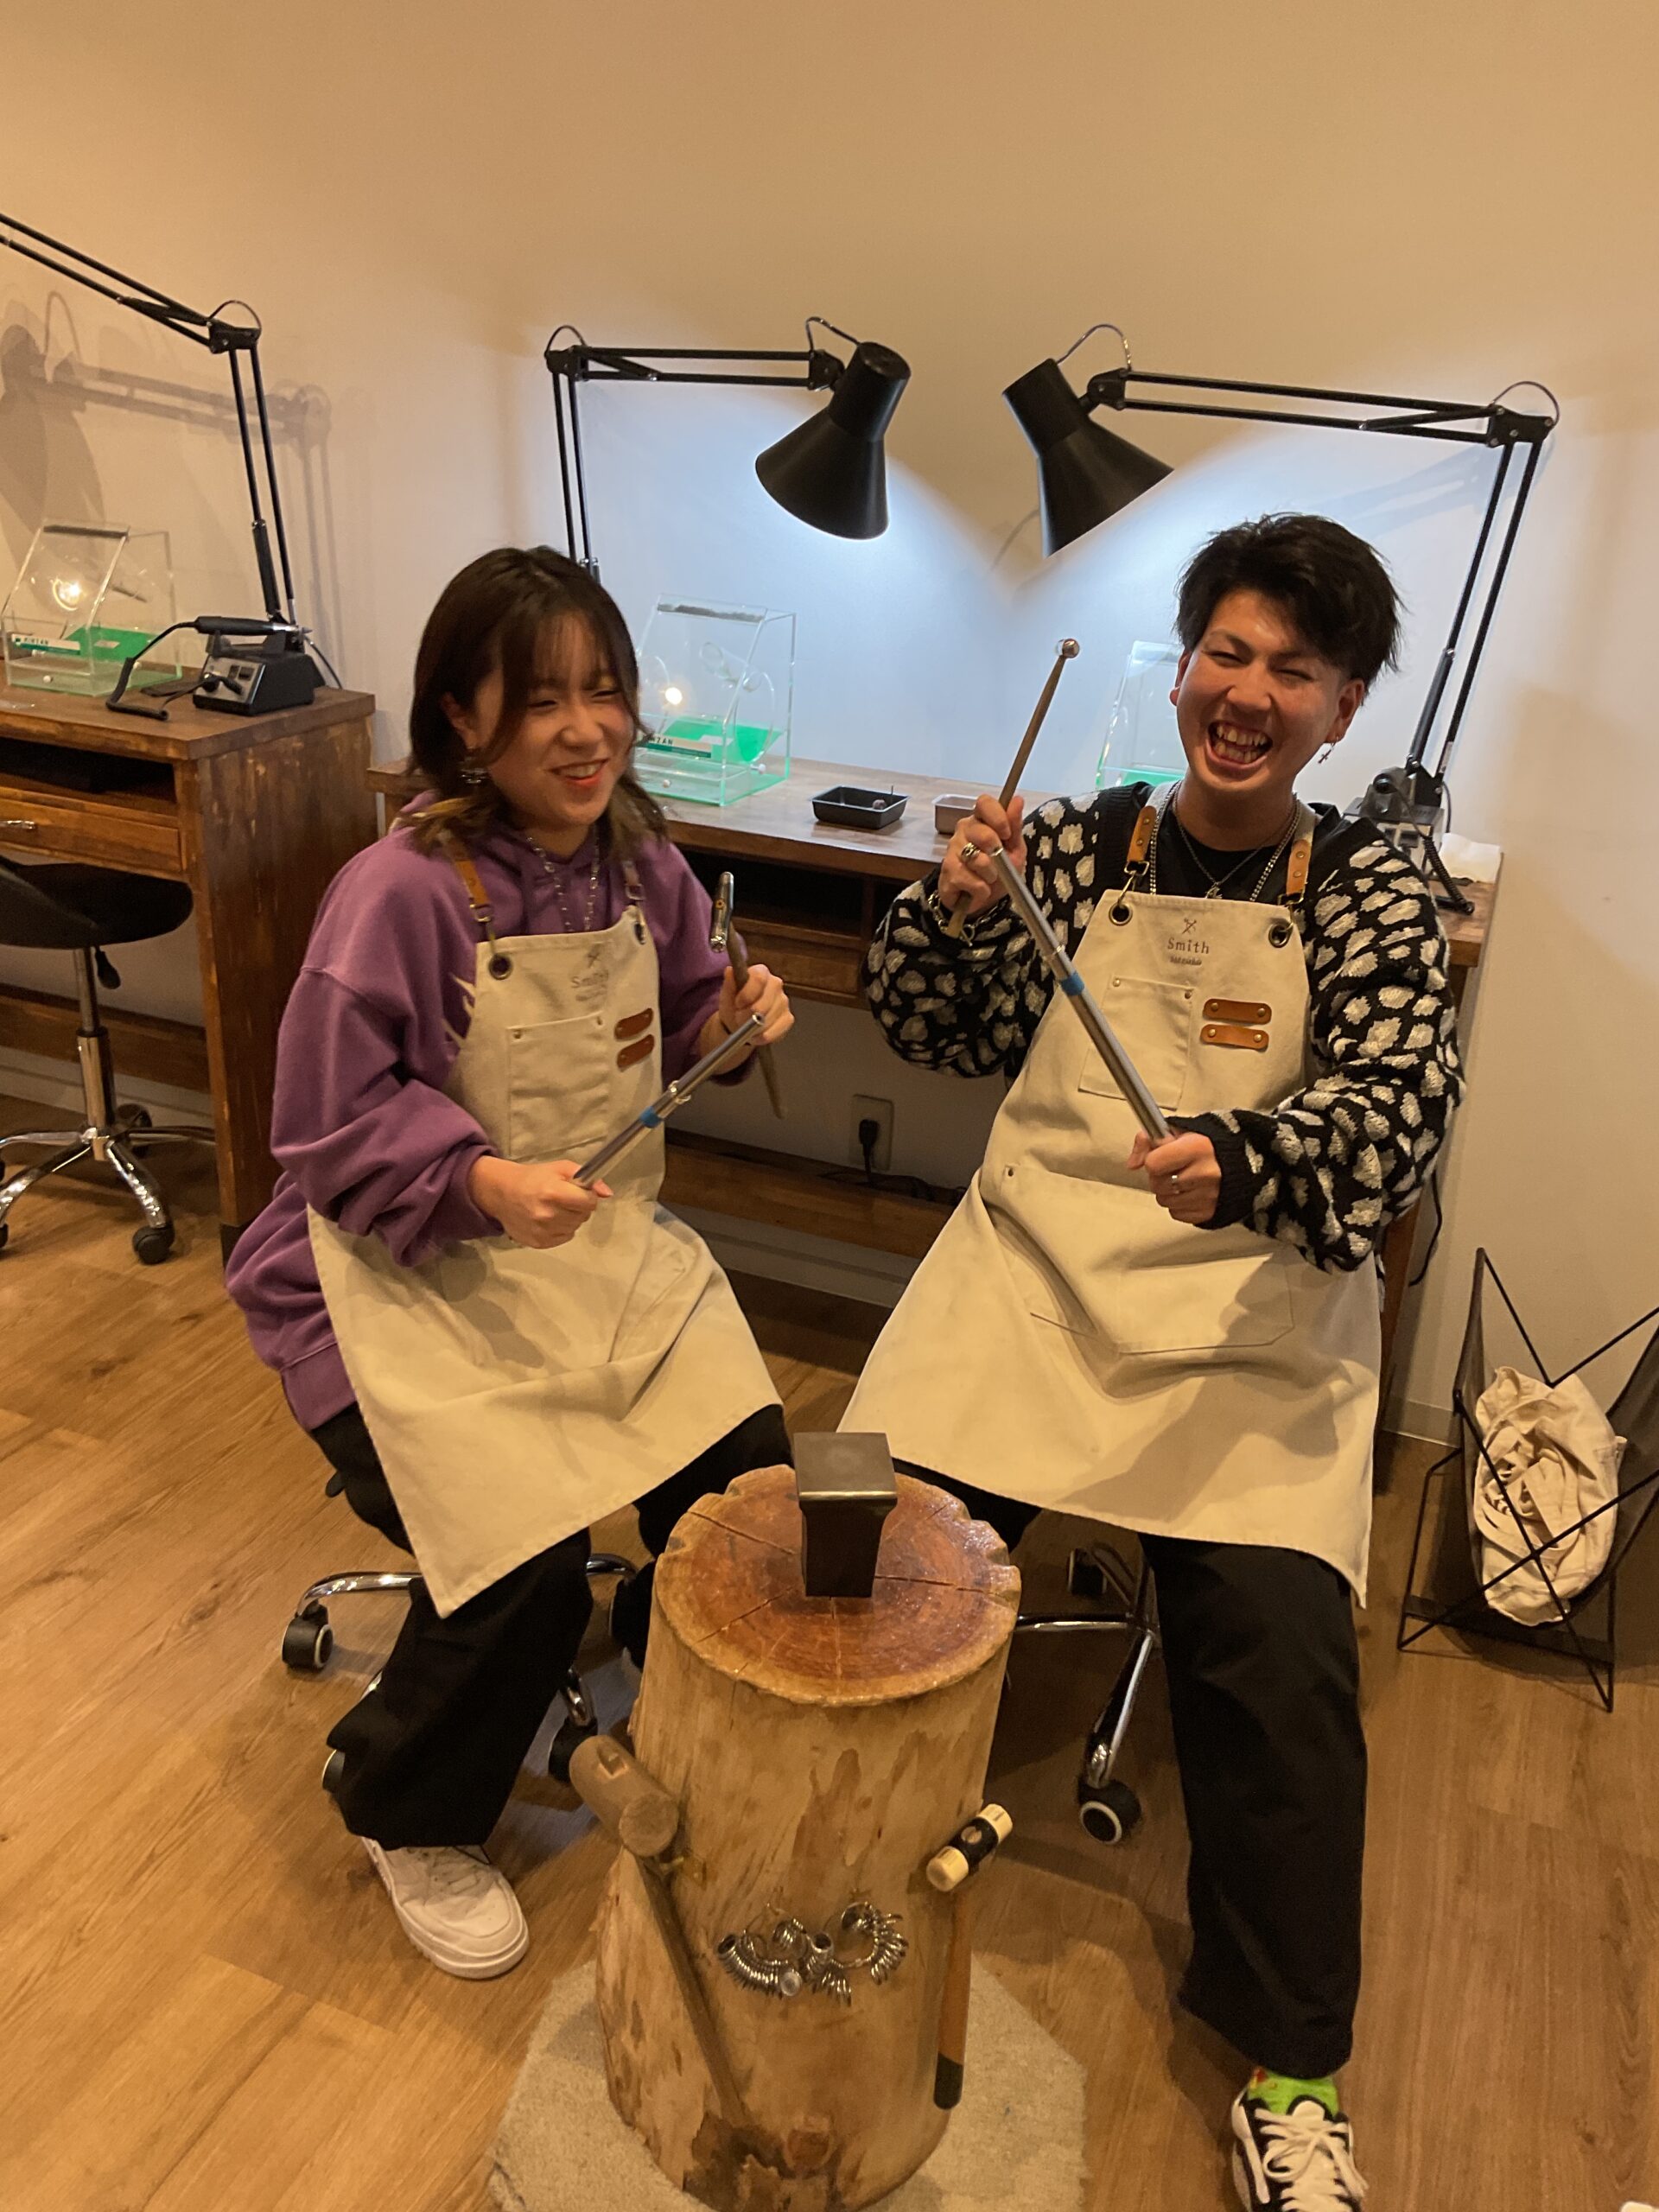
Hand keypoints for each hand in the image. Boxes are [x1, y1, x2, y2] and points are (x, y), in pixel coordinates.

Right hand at [467, 1155, 609, 1247]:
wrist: (502, 1194)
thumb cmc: (533, 1178)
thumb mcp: (559, 1168)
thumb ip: (586, 1178)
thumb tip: (607, 1193)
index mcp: (553, 1192)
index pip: (589, 1202)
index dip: (588, 1197)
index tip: (580, 1192)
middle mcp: (547, 1215)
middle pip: (583, 1216)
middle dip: (579, 1207)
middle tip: (564, 1199)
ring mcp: (542, 1231)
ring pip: (575, 1228)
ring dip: (570, 1219)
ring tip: (555, 1209)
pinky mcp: (538, 1243)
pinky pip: (564, 1238)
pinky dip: (561, 1229)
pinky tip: (549, 1219)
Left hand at [698, 961, 792, 1063]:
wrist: (738, 1023)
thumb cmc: (733, 1005)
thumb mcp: (727, 994)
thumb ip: (729, 983)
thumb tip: (730, 971)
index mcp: (761, 972)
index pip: (759, 978)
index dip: (747, 993)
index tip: (738, 1004)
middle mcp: (776, 984)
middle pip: (764, 1003)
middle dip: (748, 1015)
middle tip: (738, 1018)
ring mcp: (784, 1002)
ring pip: (768, 1019)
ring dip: (753, 1028)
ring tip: (745, 1026)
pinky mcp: (788, 1019)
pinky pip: (776, 1031)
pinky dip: (762, 1036)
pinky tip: (755, 1034)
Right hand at [939, 794, 1026, 918]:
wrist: (981, 902)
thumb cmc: (999, 871)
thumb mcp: (1015, 849)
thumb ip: (1015, 825)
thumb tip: (1018, 799)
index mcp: (981, 820)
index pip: (984, 803)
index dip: (998, 817)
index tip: (1007, 835)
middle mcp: (964, 830)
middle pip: (984, 834)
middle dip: (998, 854)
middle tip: (1000, 864)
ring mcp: (952, 849)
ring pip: (978, 860)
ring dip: (991, 875)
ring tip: (988, 879)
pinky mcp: (946, 870)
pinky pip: (971, 880)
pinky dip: (981, 891)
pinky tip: (978, 890)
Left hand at [1127, 1129, 1220, 1225]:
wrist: (1245, 1162)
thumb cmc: (1211, 1145)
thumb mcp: (1180, 1131)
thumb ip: (1148, 1140)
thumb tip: (1133, 1163)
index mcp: (1198, 1147)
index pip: (1153, 1164)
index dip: (1153, 1161)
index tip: (1162, 1157)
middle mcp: (1205, 1173)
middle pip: (1157, 1185)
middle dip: (1160, 1177)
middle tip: (1173, 1169)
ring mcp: (1209, 1195)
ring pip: (1165, 1202)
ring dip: (1169, 1192)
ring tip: (1183, 1180)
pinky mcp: (1210, 1212)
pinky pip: (1177, 1214)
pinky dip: (1179, 1205)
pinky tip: (1190, 1192)